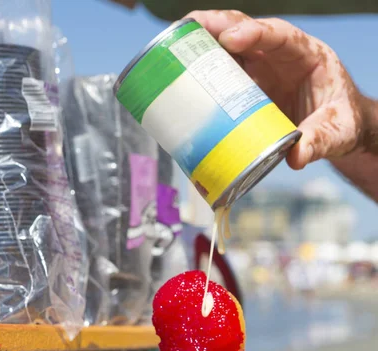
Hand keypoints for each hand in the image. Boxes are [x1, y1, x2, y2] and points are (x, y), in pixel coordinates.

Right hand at [186, 10, 376, 168]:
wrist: (338, 129)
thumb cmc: (343, 122)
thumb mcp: (338, 132)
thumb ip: (320, 141)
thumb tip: (296, 157)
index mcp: (307, 56)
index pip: (279, 35)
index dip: (254, 32)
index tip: (230, 39)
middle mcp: (281, 57)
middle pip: (247, 32)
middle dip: (217, 27)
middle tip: (188, 29)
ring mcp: (263, 70)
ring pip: (231, 49)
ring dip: (203, 45)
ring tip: (175, 47)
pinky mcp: (250, 88)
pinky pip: (225, 74)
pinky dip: (205, 72)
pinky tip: (184, 76)